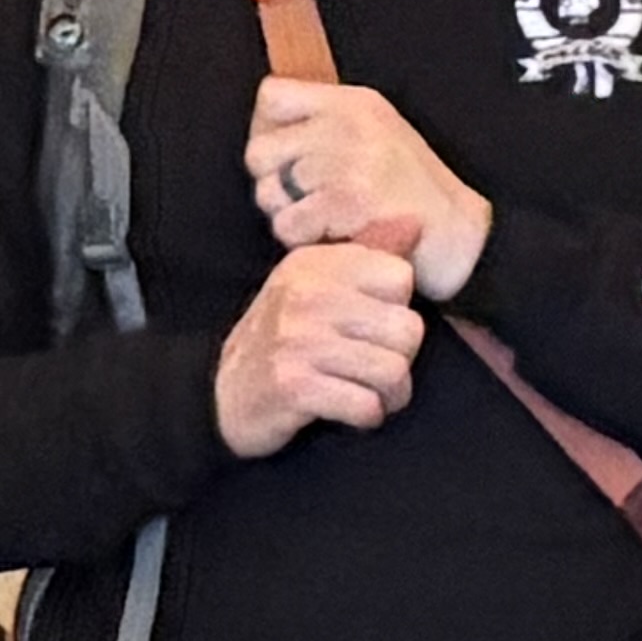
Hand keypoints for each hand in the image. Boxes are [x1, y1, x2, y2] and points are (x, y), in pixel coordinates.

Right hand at [214, 240, 428, 459]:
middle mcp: (305, 295)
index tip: (373, 327)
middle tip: (378, 370)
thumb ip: (369, 254)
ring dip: (390, 395)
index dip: (396, 309)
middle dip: (401, 359)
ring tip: (371, 395)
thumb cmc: (285, 337)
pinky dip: (367, 416)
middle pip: (407, 329)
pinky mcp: (293, 386)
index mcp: (315, 264)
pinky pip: (365, 405)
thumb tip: (416, 223)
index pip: (400, 278)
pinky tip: (352, 413)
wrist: (225, 395)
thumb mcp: (318, 283)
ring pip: (392, 371)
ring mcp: (297, 340)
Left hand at [244, 75, 488, 291]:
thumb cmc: (412, 195)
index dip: (267, 131)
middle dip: (274, 184)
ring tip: (330, 220)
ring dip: (291, 217)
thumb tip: (262, 131)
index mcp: (352, 103)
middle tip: (309, 201)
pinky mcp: (348, 200)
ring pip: (269, 193)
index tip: (287, 158)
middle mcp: (347, 124)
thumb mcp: (374, 135)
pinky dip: (306, 241)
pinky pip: (289, 225)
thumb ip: (322, 125)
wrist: (461, 237)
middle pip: (258, 152)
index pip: (271, 96)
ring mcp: (348, 160)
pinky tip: (338, 237)